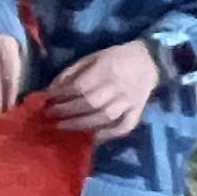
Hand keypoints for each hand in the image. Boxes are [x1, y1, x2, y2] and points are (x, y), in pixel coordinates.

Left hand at [40, 38, 162, 138]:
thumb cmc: (114, 57)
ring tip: (63, 126)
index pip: (80, 87)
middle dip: (67, 111)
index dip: (62, 95)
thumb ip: (71, 72)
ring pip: (105, 117)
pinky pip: (125, 126)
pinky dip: (109, 134)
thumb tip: (51, 89)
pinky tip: (93, 138)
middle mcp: (118, 87)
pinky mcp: (138, 111)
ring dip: (82, 124)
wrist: (149, 60)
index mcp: (106, 70)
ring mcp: (129, 101)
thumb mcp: (91, 57)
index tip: (47, 100)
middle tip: (50, 115)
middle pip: (91, 103)